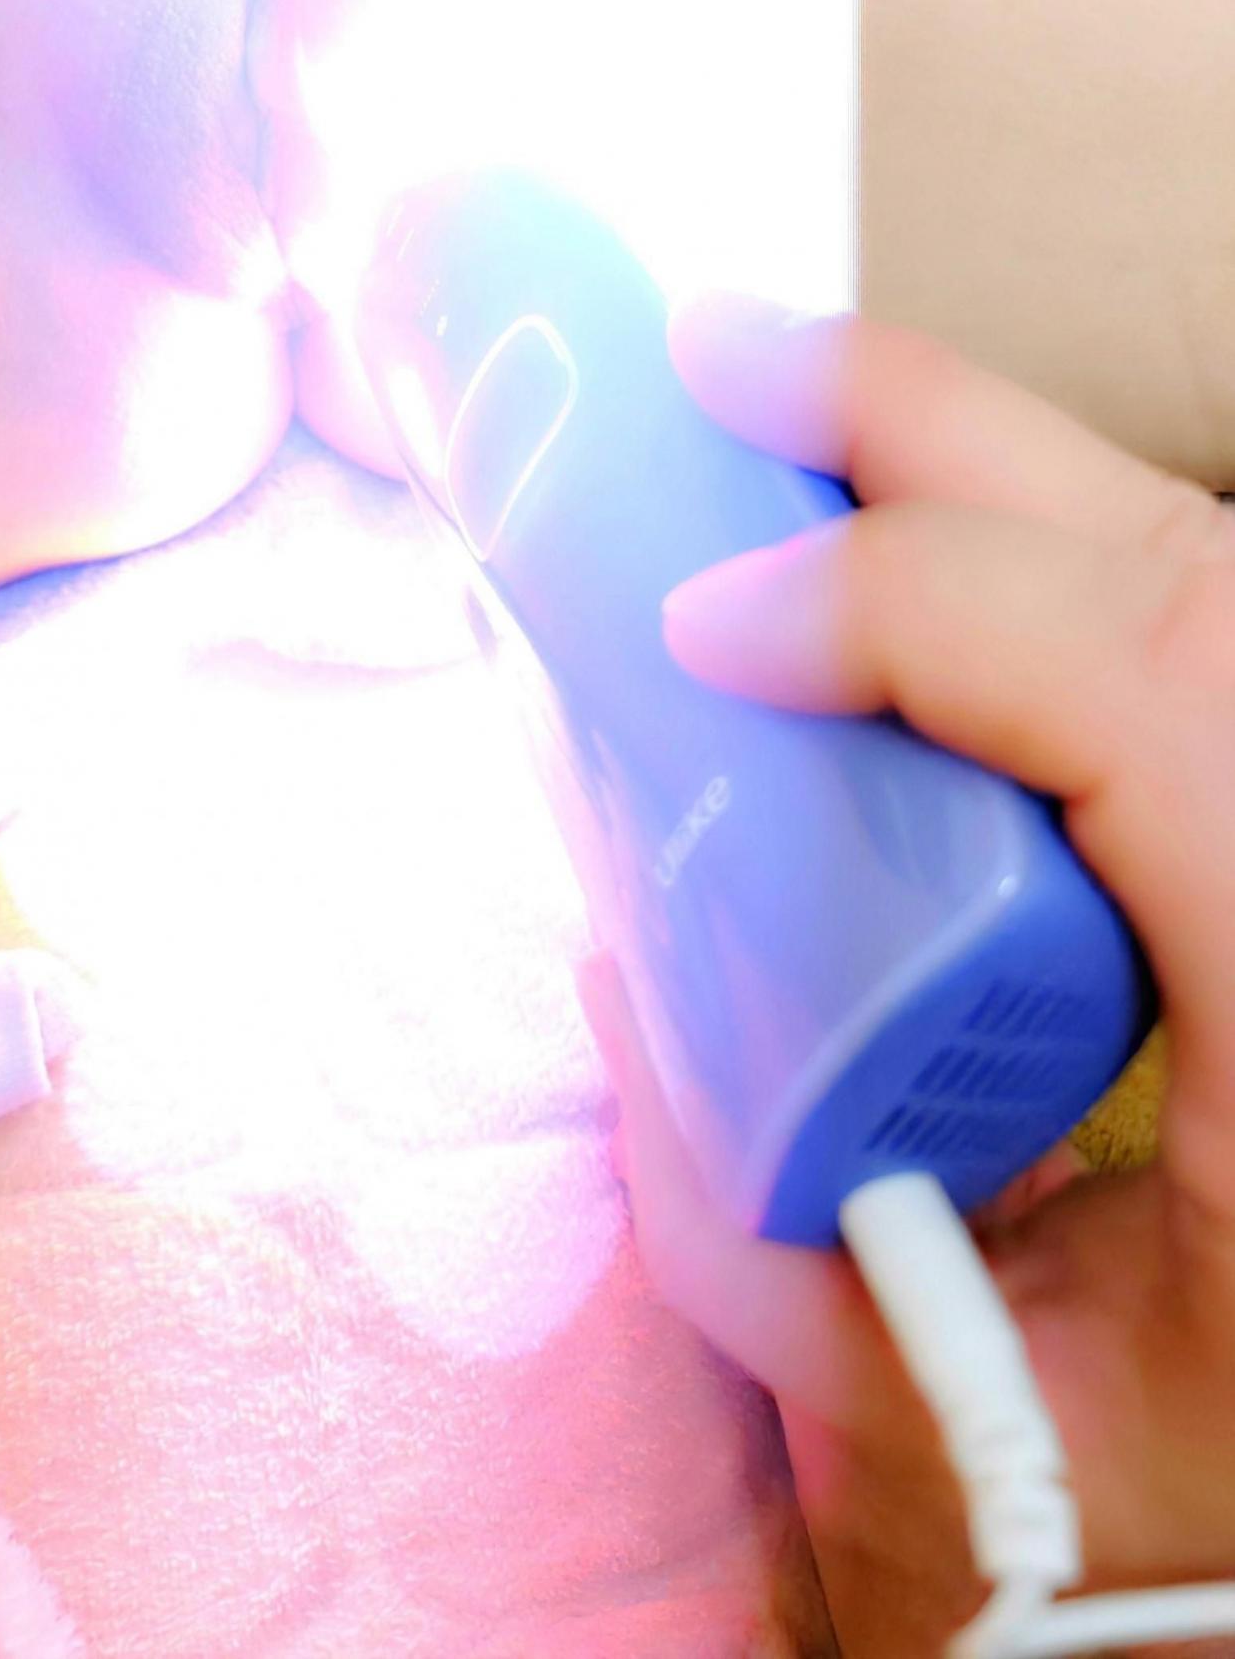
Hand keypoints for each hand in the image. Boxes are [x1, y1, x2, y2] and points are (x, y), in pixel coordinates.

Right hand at [586, 303, 1234, 1653]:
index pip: (1148, 678)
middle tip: (699, 363)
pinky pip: (1169, 617)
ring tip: (775, 419)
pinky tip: (907, 547)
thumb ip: (770, 1259)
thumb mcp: (1010, 1431)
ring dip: (965, 469)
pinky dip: (1031, 551)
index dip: (905, 607)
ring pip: (1172, 555)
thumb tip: (622, 987)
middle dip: (910, 424)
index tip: (698, 630)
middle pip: (1163, 548)